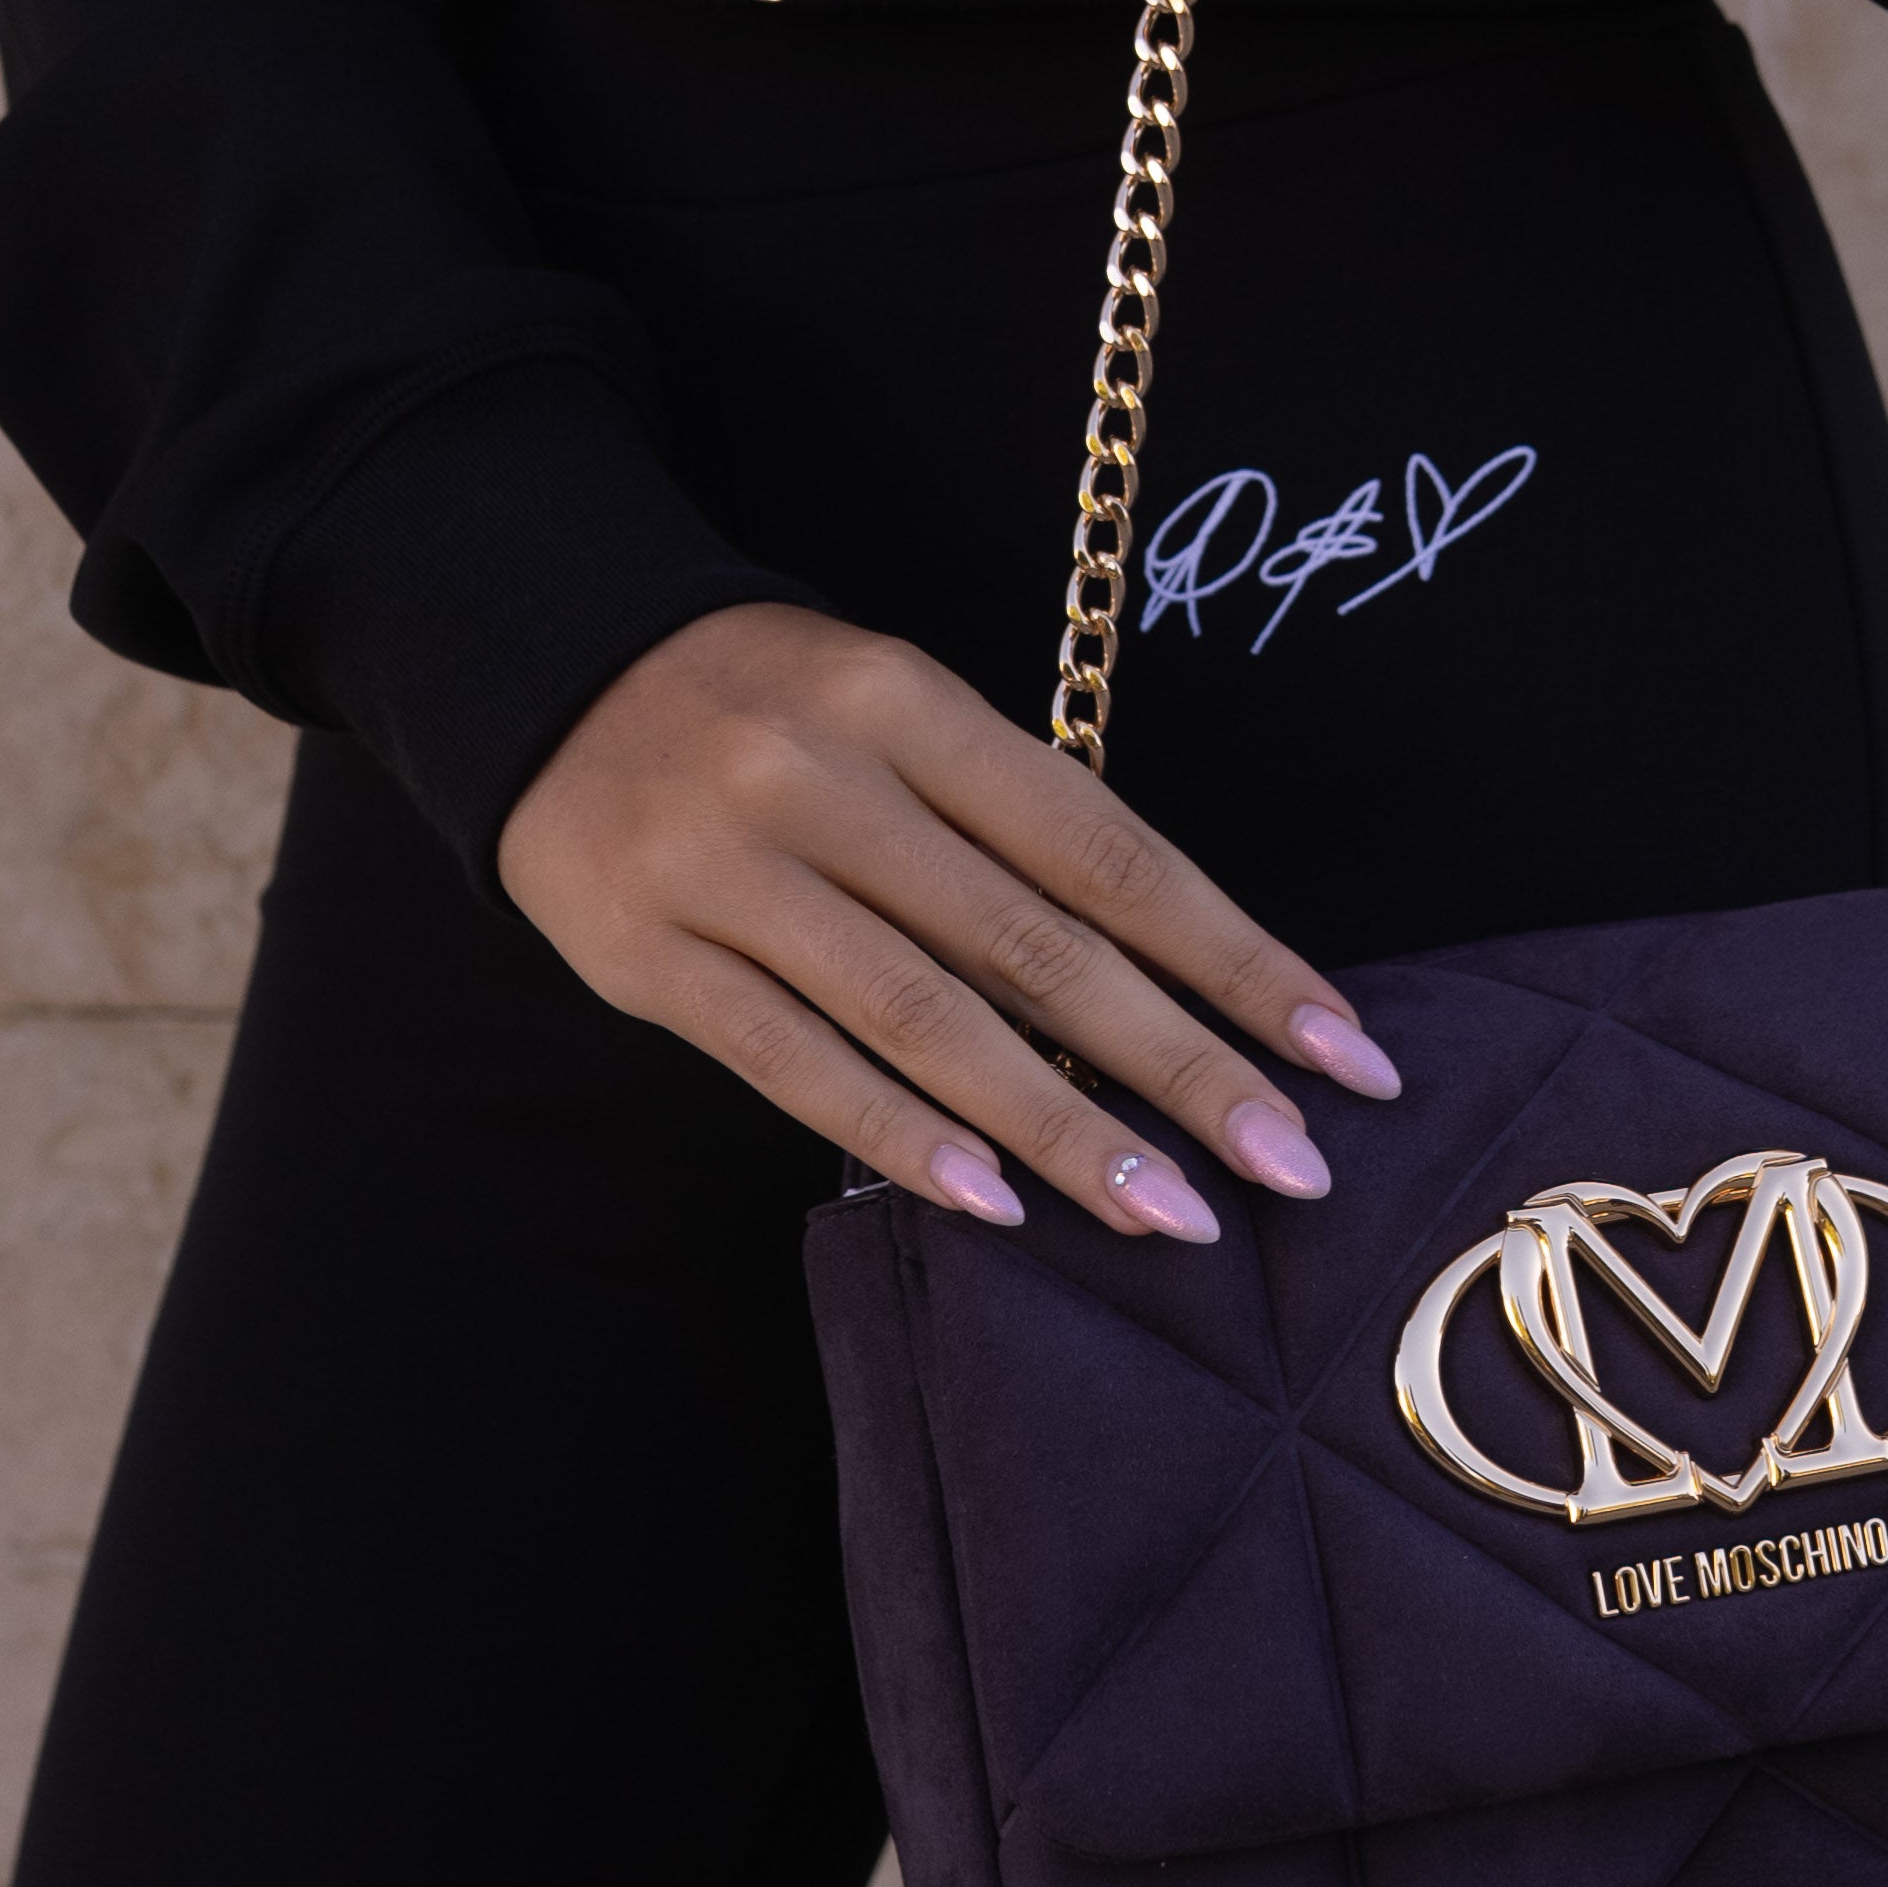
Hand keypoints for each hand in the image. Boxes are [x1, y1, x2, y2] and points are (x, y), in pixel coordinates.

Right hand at [498, 599, 1402, 1235]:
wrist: (547, 669)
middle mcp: (829, 780)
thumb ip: (1005, 824)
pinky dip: (899, 1135)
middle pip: (1037, 946)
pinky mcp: (650, 956)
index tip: (1341, 1049)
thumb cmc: (772, 705)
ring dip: (1063, 1129)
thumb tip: (1168, 980)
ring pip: (927, 1019)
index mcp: (913, 702)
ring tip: (1173, 1217)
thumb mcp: (896, 709)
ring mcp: (733, 870)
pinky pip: (792, 1063)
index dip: (1234, 956)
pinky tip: (992, 1201)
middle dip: (1182, 1066)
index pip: (1108, 850)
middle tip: (1294, 1166)